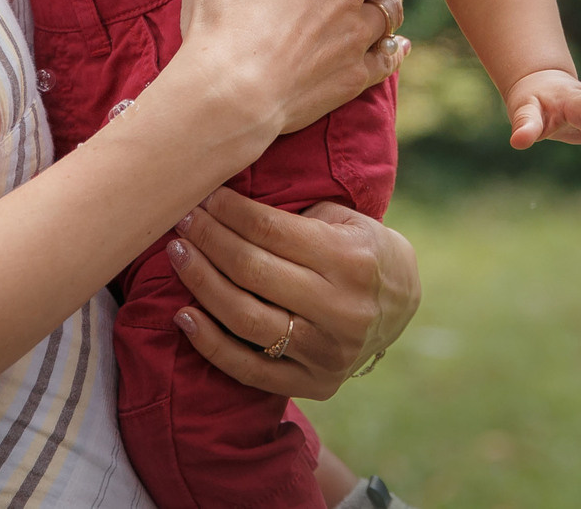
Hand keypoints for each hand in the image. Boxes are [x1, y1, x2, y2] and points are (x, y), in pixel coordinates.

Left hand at [164, 188, 421, 398]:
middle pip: (252, 271)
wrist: (403, 303)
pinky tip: (183, 316)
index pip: (270, 231)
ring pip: (245, 319)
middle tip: (181, 221)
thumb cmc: (361, 248)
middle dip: (208, 240)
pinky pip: (249, 370)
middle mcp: (341, 309)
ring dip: (201, 284)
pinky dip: (210, 345)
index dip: (229, 212)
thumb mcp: (343, 219)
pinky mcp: (316, 384)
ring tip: (177, 256)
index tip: (202, 196)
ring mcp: (327, 352)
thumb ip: (294, 216)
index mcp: (349, 260)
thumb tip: (224, 203)